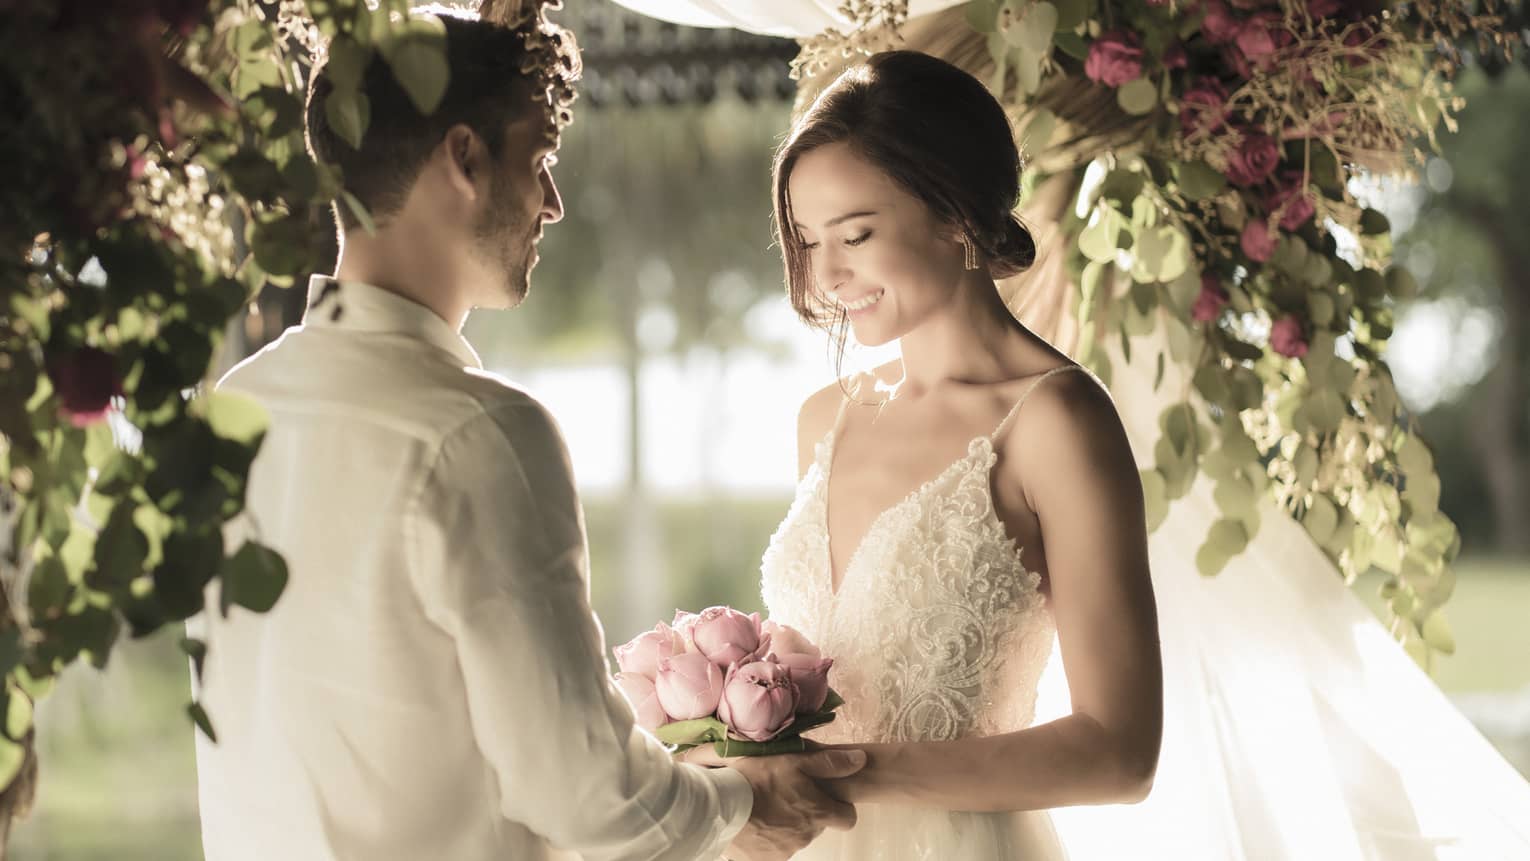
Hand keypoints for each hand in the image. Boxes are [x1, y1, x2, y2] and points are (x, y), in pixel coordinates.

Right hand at [704, 747, 865, 860]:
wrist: (718, 807)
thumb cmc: (758, 779)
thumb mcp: (795, 761)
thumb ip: (830, 763)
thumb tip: (861, 760)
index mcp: (818, 814)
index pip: (847, 819)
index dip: (839, 807)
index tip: (823, 797)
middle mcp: (806, 837)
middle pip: (816, 825)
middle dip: (805, 812)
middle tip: (784, 794)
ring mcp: (785, 851)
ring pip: (793, 837)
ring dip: (785, 825)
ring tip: (764, 807)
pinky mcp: (764, 860)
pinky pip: (772, 850)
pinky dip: (767, 838)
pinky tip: (753, 823)